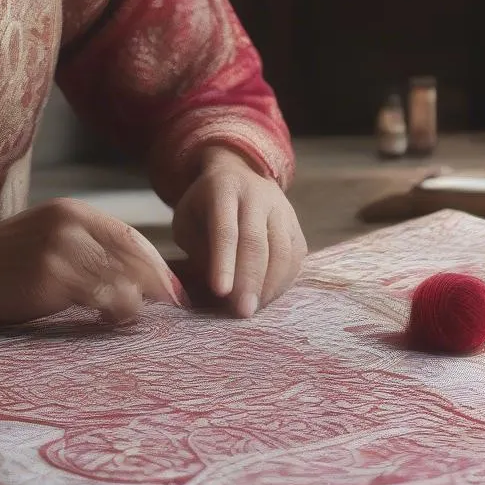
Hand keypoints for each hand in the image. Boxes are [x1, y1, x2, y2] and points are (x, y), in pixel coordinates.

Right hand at [0, 198, 185, 324]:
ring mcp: (61, 248)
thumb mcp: (48, 236)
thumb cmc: (4, 260)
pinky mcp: (51, 275)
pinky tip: (108, 320)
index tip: (174, 289)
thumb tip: (133, 275)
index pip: (130, 237)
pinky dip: (113, 312)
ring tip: (130, 319)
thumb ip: (86, 246)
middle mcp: (71, 223)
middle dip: (158, 284)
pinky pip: (99, 297)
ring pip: (121, 278)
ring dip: (135, 303)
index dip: (156, 264)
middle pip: (133, 255)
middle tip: (175, 308)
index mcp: (73, 211)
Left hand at [171, 148, 306, 316]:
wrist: (239, 174)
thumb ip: (198, 249)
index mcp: (224, 190)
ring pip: (282, 251)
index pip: (225, 230)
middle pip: (256, 243)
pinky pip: (295, 257)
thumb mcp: (188, 219)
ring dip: (268, 286)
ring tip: (253, 308)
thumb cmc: (205, 205)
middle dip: (249, 280)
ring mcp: (282, 209)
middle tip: (242, 311)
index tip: (220, 292)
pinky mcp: (296, 225)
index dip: (223, 262)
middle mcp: (257, 196)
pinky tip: (267, 298)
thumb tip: (219, 288)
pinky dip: (283, 282)